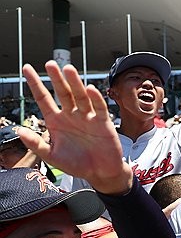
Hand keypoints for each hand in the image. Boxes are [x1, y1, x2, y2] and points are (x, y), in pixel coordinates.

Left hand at [22, 62, 131, 193]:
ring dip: (75, 83)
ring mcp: (87, 117)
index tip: (27, 69)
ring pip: (80, 96)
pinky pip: (98, 107)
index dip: (35, 84)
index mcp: (56, 121)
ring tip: (68, 69)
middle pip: (62, 92)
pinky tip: (90, 89)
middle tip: (50, 64)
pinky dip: (95, 98)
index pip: (43, 98)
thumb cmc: (77, 164)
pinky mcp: (103, 122)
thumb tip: (19, 130)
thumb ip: (36, 144)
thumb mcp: (51, 156)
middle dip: (56, 78)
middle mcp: (71, 115)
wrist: (101, 173)